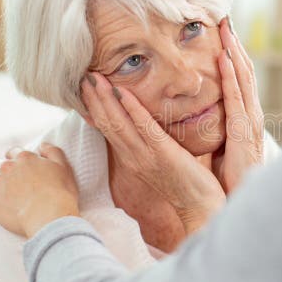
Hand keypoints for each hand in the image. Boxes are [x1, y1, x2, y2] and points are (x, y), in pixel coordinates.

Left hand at [0, 144, 79, 237]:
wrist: (50, 217)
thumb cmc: (61, 194)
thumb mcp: (63, 167)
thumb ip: (53, 152)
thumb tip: (41, 144)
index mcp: (24, 158)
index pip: (14, 152)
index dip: (15, 160)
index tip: (18, 169)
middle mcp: (6, 167)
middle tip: (7, 185)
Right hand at [81, 72, 225, 233]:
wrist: (200, 206)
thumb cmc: (185, 181)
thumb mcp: (161, 159)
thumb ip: (150, 142)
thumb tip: (146, 124)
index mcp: (131, 157)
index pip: (106, 129)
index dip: (93, 107)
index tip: (84, 87)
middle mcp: (133, 156)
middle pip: (106, 123)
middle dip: (93, 98)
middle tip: (81, 75)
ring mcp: (145, 156)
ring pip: (118, 124)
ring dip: (105, 99)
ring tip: (95, 78)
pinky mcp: (163, 154)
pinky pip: (144, 128)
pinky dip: (132, 109)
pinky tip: (123, 92)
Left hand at [212, 18, 264, 192]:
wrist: (240, 201)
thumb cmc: (230, 177)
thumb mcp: (222, 144)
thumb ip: (218, 126)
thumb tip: (203, 114)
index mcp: (244, 116)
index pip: (239, 79)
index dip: (232, 55)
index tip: (223, 33)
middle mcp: (250, 114)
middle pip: (244, 71)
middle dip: (236, 44)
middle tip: (225, 18)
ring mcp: (249, 121)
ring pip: (243, 78)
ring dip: (235, 51)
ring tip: (226, 28)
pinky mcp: (243, 131)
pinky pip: (236, 98)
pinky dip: (231, 76)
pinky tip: (224, 58)